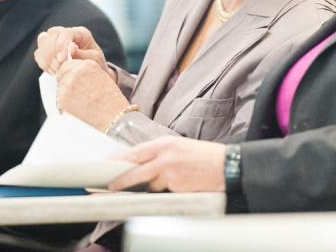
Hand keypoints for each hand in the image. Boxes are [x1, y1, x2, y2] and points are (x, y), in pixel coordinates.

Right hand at [34, 26, 114, 80]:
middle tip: (59, 68)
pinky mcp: (49, 50)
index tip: (62, 60)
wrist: (92, 73)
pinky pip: (39, 53)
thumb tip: (71, 48)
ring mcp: (56, 40)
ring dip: (47, 58)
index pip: (66, 33)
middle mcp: (67, 33)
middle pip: (51, 35)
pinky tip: (53, 72)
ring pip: (42, 41)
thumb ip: (84, 54)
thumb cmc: (96, 64)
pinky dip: (43, 63)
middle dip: (53, 53)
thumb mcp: (95, 60)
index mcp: (81, 33)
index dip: (61, 45)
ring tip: (57, 71)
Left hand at [56, 59, 128, 130]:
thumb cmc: (111, 101)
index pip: (69, 63)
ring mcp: (67, 86)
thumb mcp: (102, 78)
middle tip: (75, 93)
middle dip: (65, 80)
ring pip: (59, 87)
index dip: (70, 72)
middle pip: (61, 72)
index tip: (75, 81)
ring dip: (64, 93)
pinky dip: (64, 105)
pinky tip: (77, 110)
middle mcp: (76, 72)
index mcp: (88, 65)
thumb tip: (70, 74)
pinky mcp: (62, 100)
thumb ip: (86, 72)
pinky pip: (58, 100)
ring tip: (80, 103)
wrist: (114, 118)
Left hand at [108, 136, 224, 191]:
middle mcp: (165, 156)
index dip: (120, 160)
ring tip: (168, 180)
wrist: (226, 166)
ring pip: (150, 184)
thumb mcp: (180, 147)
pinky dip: (167, 191)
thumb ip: (161, 153)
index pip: (135, 152)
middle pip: (135, 171)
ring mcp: (170, 172)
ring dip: (152, 186)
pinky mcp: (177, 186)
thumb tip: (142, 163)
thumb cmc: (205, 156)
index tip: (108, 165)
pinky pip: (164, 192)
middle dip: (121, 180)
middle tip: (111, 186)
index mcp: (165, 143)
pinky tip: (179, 185)